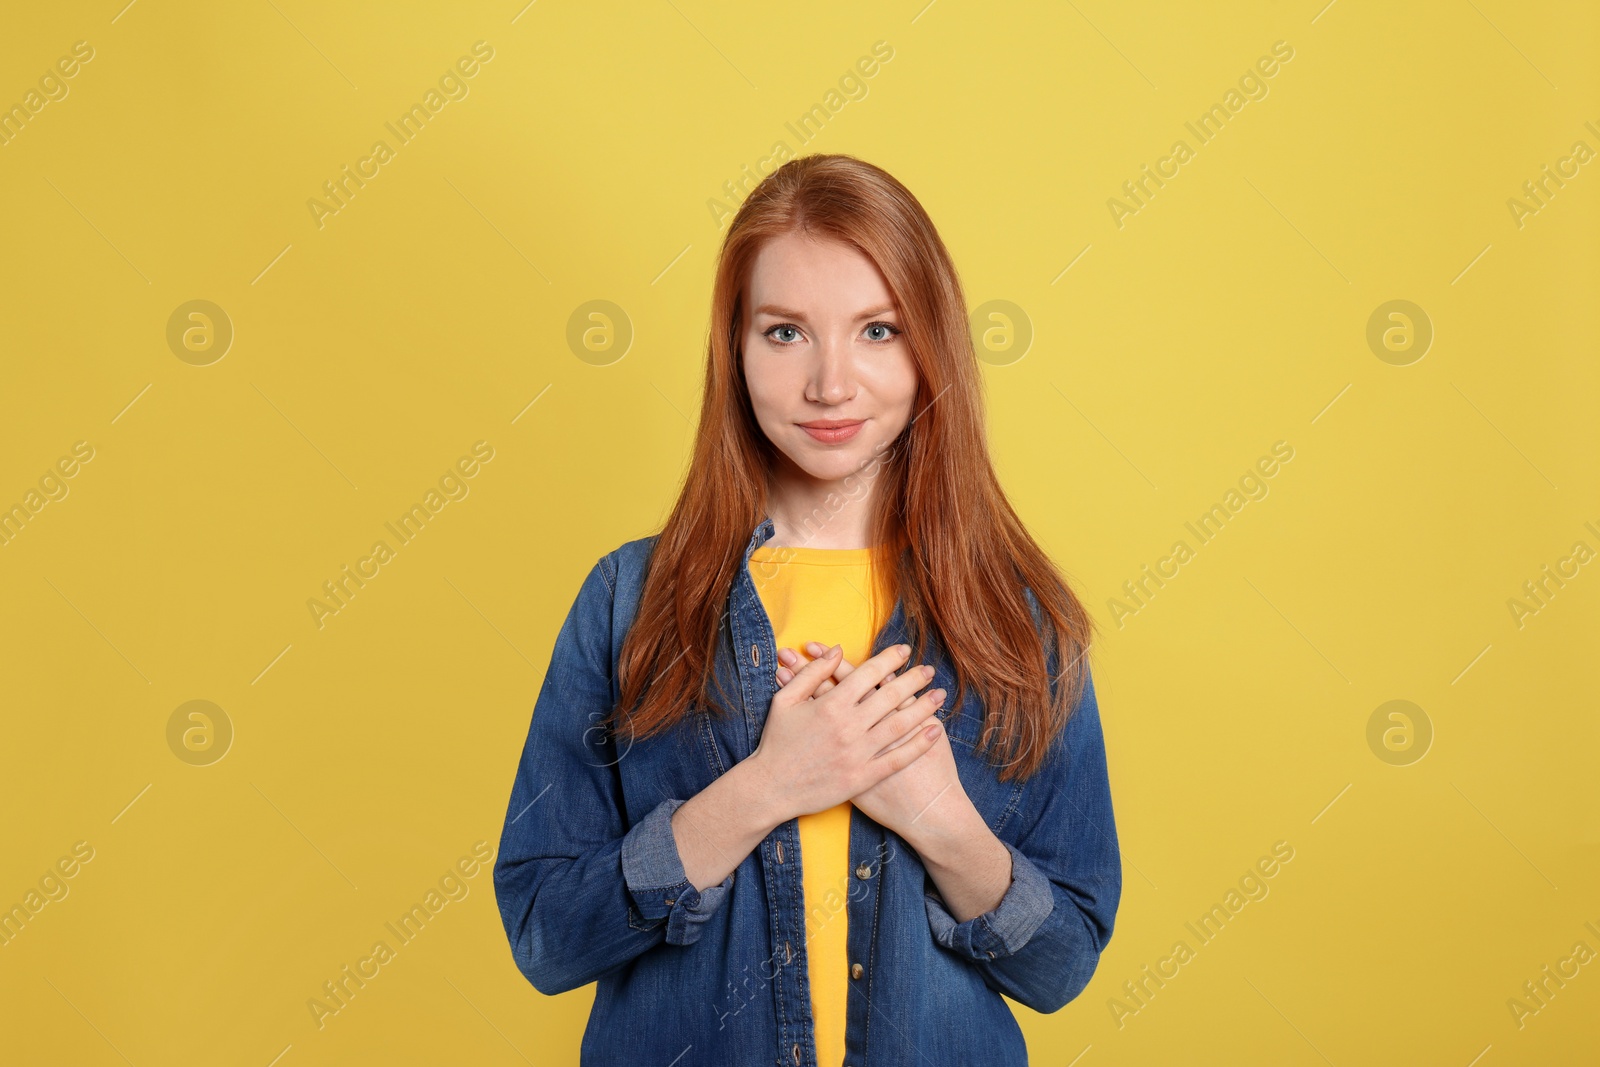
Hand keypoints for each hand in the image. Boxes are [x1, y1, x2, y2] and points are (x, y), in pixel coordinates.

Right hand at [748, 642, 947, 822]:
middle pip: (890, 696)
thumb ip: (812, 673)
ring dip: (923, 707)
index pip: (868, 674)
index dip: (889, 660)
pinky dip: (918, 745)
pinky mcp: (863, 778)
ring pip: (899, 725)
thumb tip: (837, 649)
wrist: (771, 788)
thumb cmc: (776, 741)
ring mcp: (857, 754)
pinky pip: (897, 759)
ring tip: (940, 695)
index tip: (905, 651)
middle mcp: (848, 727)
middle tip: (929, 670)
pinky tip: (934, 731)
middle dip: (913, 679)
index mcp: (830, 705)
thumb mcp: (785, 700)